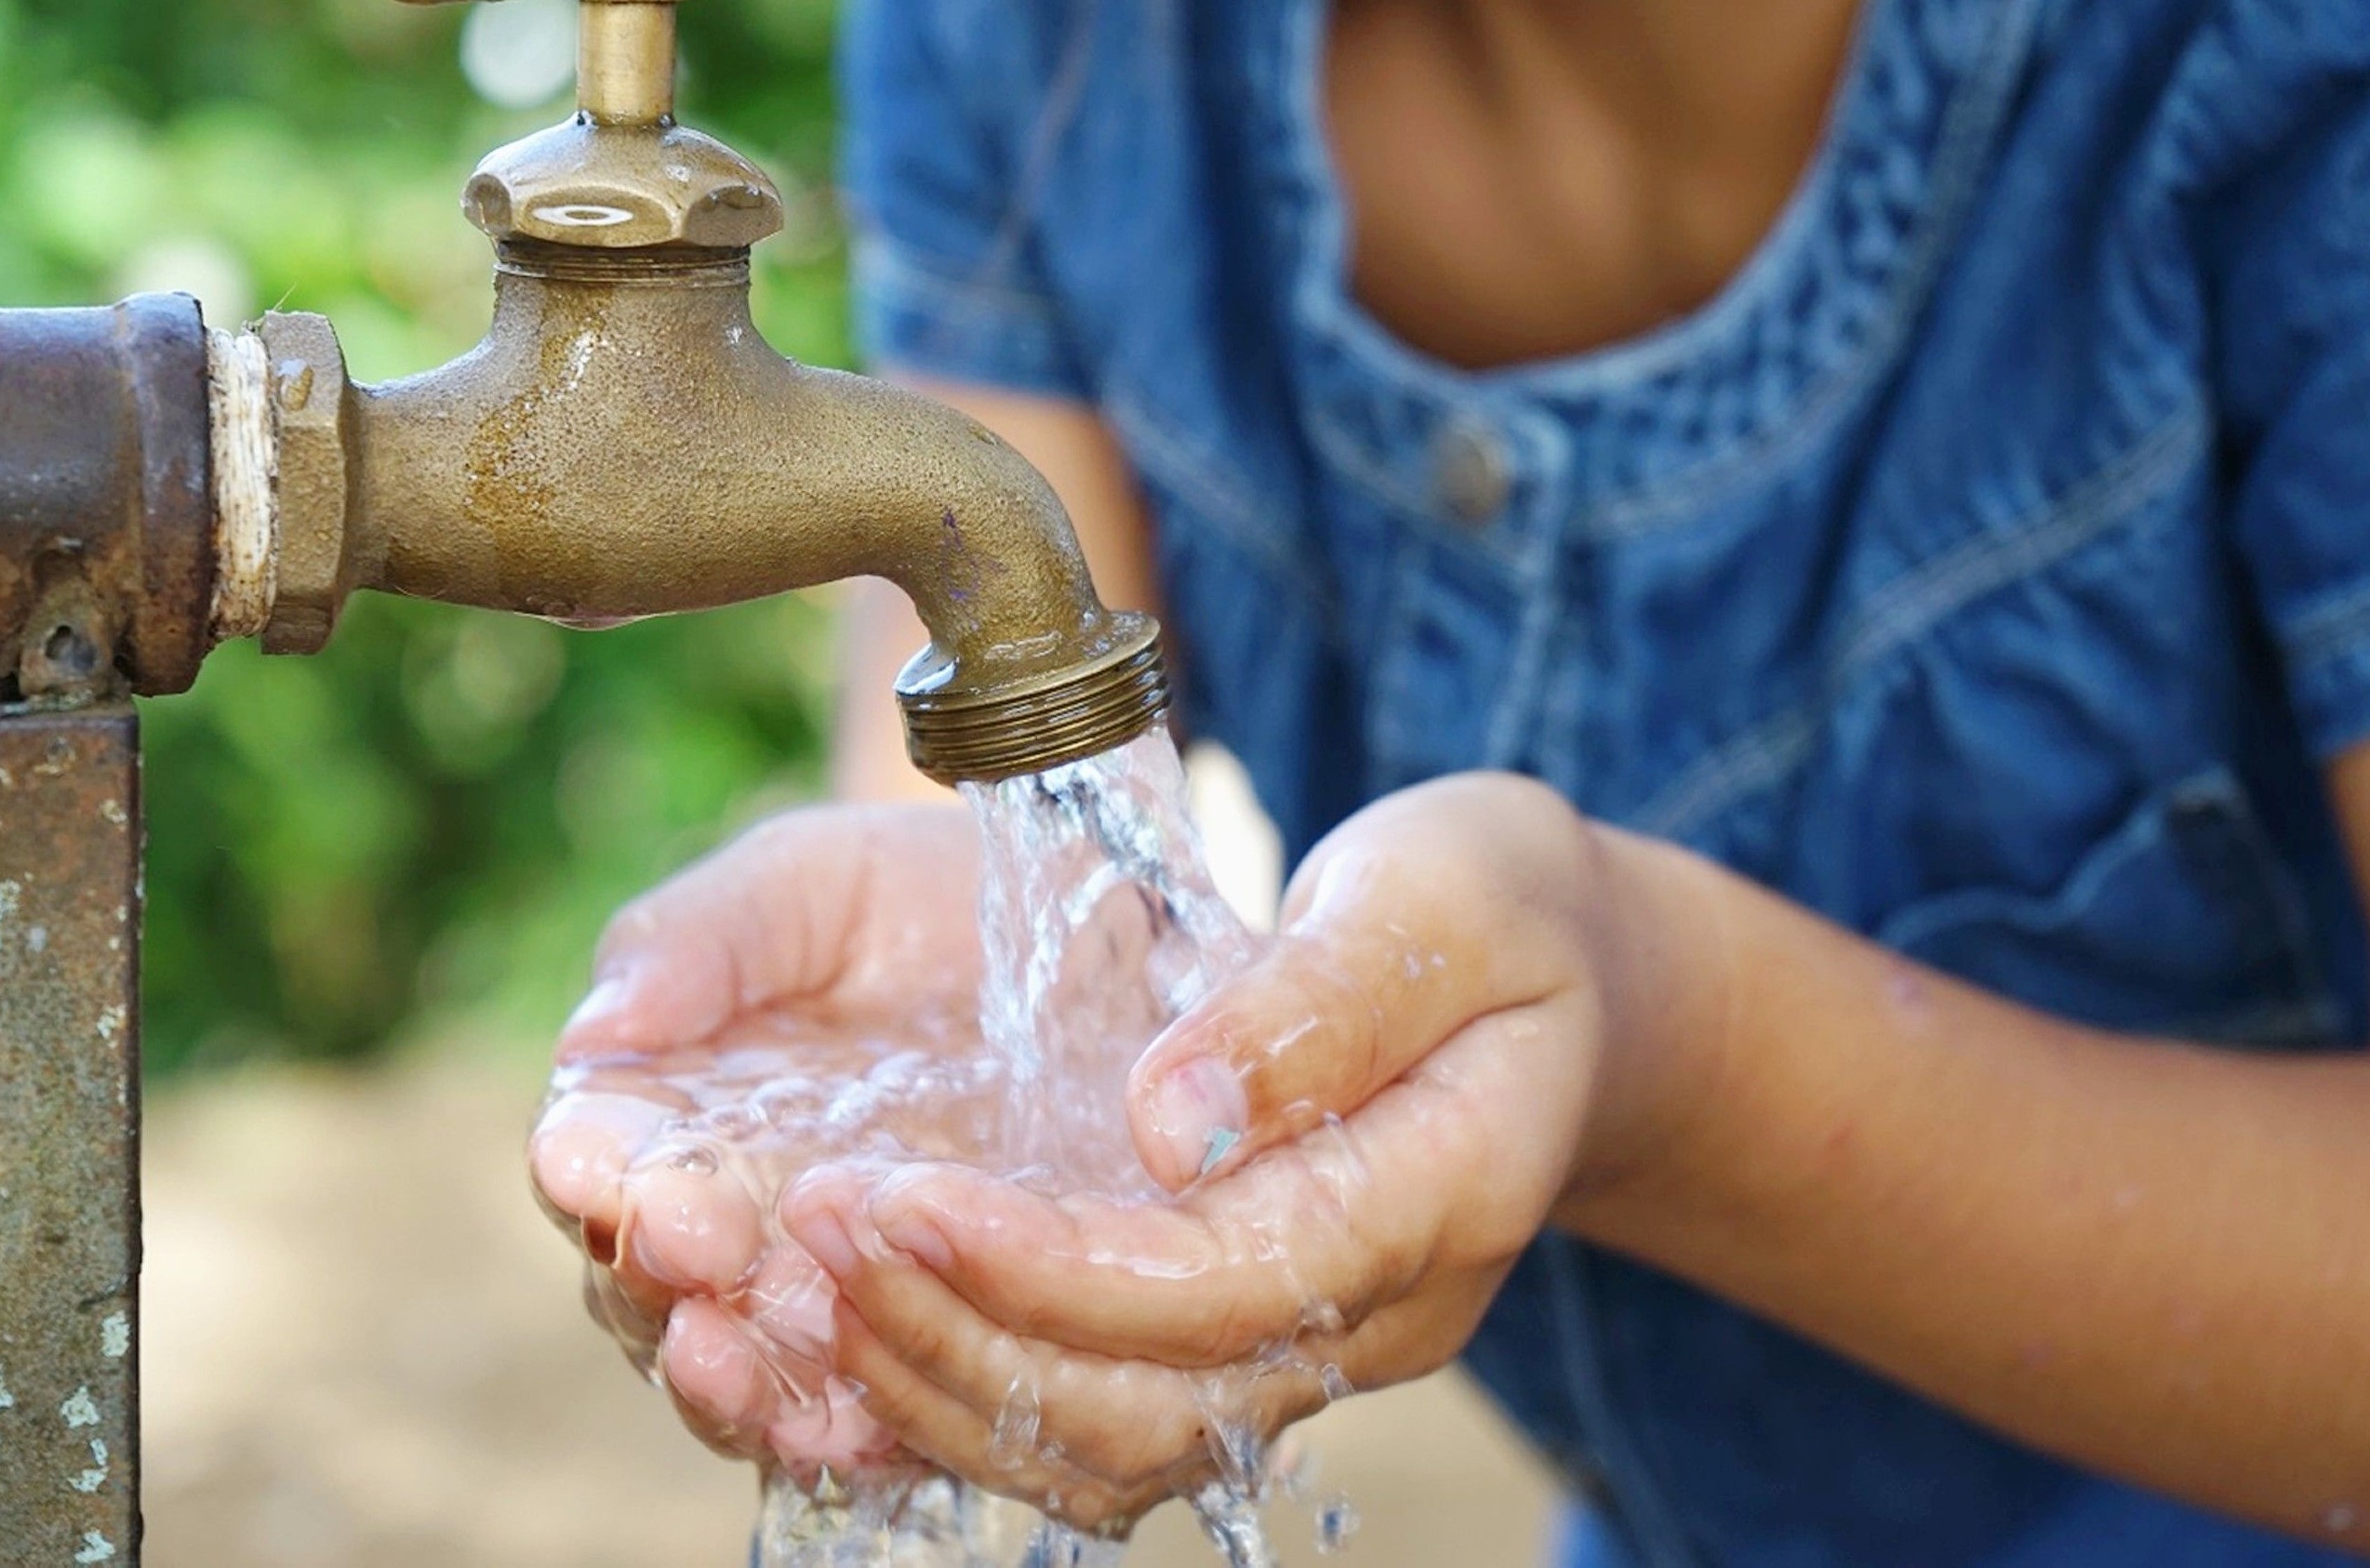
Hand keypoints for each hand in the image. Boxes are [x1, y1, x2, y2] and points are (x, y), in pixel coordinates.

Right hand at [527, 802, 996, 1483]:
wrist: (1086, 933)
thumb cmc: (919, 895)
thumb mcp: (812, 883)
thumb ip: (700, 940)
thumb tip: (597, 1030)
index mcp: (667, 1107)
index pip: (598, 1159)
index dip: (596, 1172)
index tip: (612, 1172)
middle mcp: (726, 1217)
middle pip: (651, 1282)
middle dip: (660, 1279)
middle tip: (697, 1256)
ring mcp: (821, 1290)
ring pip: (740, 1368)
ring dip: (731, 1381)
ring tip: (737, 1365)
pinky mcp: (922, 1338)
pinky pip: (865, 1413)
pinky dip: (845, 1429)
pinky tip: (844, 1427)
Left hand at [778, 774, 1719, 1527]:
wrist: (1563, 987)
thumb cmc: (1498, 914)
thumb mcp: (1441, 896)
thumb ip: (1317, 1006)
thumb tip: (1166, 1123)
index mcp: (1438, 1198)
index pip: (1225, 1287)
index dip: (1052, 1268)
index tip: (906, 1195)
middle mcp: (1372, 1315)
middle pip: (1146, 1407)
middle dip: (960, 1334)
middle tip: (815, 1229)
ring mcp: (1308, 1350)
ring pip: (1106, 1451)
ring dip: (940, 1379)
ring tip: (806, 1271)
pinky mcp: (1238, 1343)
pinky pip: (1092, 1422)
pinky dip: (965, 1386)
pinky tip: (861, 1308)